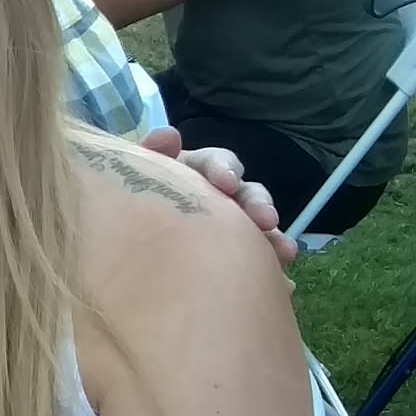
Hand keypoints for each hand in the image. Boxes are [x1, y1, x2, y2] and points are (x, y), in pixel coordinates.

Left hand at [138, 126, 295, 265]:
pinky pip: (260, 259)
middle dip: (256, 204)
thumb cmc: (135, 203)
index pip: (216, 163)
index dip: (223, 169)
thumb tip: (169, 136)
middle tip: (265, 220)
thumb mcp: (139, 178)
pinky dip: (272, 266)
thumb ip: (152, 156)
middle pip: (244, 192)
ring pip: (258, 226)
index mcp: (194, 173)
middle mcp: (218, 196)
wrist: (130, 252)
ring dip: (273, 236)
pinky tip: (284, 279)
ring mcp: (231, 225)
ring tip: (284, 252)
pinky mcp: (239, 253)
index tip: (227, 183)